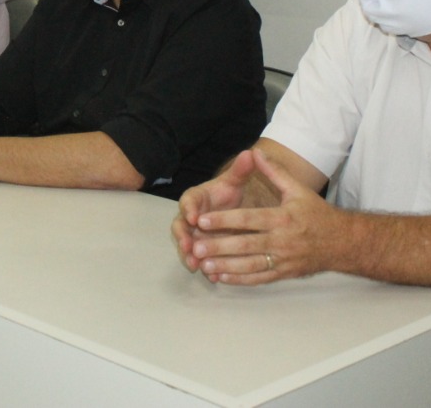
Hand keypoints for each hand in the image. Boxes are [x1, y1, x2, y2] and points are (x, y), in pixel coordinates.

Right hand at [173, 149, 258, 270]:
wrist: (234, 207)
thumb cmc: (231, 193)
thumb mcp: (235, 182)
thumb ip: (240, 170)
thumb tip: (250, 153)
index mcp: (196, 198)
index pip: (187, 201)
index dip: (189, 209)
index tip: (193, 216)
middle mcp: (190, 217)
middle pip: (181, 227)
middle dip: (183, 237)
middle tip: (187, 246)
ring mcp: (194, 235)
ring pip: (188, 246)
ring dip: (190, 256)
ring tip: (195, 265)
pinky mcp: (202, 250)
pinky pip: (200, 260)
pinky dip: (205, 268)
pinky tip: (212, 277)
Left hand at [184, 149, 338, 285]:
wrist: (343, 242)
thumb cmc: (317, 214)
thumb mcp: (298, 189)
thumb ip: (275, 172)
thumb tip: (255, 152)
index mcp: (283, 218)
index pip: (249, 220)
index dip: (224, 220)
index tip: (202, 220)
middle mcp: (282, 241)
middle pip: (246, 246)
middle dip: (219, 247)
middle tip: (196, 246)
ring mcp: (283, 261)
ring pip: (250, 266)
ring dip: (226, 266)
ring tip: (203, 264)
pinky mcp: (284, 274)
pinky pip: (259, 278)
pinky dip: (239, 279)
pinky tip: (221, 277)